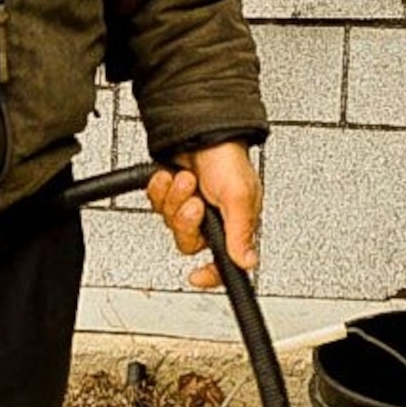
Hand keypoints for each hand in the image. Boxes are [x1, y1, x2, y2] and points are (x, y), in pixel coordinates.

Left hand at [148, 142, 262, 290]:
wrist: (204, 129)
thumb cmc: (228, 157)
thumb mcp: (240, 196)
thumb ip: (241, 232)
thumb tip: (247, 262)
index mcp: (235, 225)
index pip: (224, 264)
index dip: (211, 275)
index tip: (197, 277)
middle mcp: (213, 220)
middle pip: (189, 243)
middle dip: (187, 221)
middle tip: (194, 203)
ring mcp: (190, 208)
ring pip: (170, 224)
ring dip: (174, 200)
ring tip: (185, 180)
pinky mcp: (172, 196)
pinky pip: (157, 205)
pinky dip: (161, 190)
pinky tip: (170, 177)